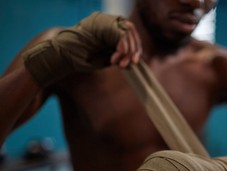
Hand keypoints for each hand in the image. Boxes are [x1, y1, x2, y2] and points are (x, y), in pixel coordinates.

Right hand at [23, 12, 141, 86]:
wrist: (62, 55)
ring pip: (129, 31)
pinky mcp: (101, 24)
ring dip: (128, 50)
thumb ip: (118, 58)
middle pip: (132, 32)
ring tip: (118, 62)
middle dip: (134, 49)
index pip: (131, 36)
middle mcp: (108, 24)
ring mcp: (104, 22)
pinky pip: (121, 33)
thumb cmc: (80, 59)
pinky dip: (123, 45)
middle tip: (128, 64)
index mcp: (110, 32)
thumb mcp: (103, 60)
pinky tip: (116, 56)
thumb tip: (133, 61)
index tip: (133, 63)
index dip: (135, 49)